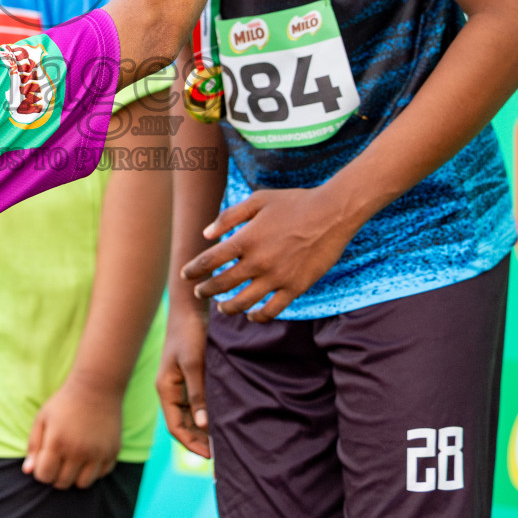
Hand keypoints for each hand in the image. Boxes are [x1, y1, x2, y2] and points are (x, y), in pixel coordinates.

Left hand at [22, 375, 123, 488]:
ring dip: (75, 477)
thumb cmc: (65, 402)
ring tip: (73, 461)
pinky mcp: (112, 452)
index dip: (41, 471)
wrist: (96, 387)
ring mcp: (98, 453)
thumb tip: (28, 471)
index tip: (45, 460)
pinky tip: (89, 455)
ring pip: (83, 484)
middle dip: (56, 476)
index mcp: (57, 443)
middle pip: (63, 483)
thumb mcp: (42, 419)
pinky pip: (101, 474)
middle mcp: (78, 451)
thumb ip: (33, 446)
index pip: (44, 476)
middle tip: (59, 460)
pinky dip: (94, 470)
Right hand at [155, 301, 210, 457]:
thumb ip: (198, 394)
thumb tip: (205, 426)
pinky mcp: (193, 375)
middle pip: (185, 424)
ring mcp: (182, 382)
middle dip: (200, 440)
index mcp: (166, 389)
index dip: (191, 444)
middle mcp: (172, 389)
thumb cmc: (189, 332)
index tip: (211, 456)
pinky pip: (200, 401)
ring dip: (206, 428)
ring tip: (225, 439)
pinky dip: (210, 412)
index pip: (176, 427)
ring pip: (193, 414)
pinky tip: (225, 416)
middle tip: (222, 452)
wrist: (191, 306)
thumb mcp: (194, 363)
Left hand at [181, 184, 361, 322]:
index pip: (210, 260)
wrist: (332, 213)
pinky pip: (272, 310)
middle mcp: (258, 261)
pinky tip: (251, 315)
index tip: (185, 275)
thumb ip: (229, 217)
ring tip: (221, 308)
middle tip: (199, 293)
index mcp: (246, 239)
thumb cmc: (294, 202)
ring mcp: (277, 277)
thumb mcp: (258, 200)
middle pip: (222, 284)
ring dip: (227, 307)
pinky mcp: (295, 288)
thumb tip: (206, 235)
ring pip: (243, 302)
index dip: (194, 270)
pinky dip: (257, 317)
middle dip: (206, 290)